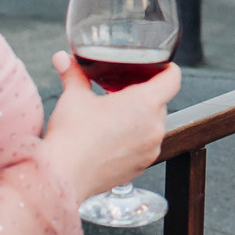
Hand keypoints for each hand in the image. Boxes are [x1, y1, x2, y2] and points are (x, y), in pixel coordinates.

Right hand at [40, 51, 180, 203]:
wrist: (63, 176)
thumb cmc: (72, 136)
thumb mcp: (74, 97)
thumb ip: (73, 74)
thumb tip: (62, 58)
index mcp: (145, 103)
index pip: (173, 79)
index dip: (167, 68)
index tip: (157, 66)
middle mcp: (154, 127)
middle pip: (161, 102)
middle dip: (144, 94)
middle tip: (122, 90)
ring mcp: (150, 150)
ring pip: (153, 125)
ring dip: (139, 118)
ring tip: (114, 115)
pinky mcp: (141, 167)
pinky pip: (145, 146)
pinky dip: (134, 139)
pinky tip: (111, 138)